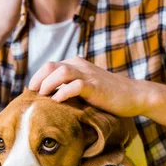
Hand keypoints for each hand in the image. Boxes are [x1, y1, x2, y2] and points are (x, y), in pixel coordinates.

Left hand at [28, 57, 152, 117]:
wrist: (134, 96)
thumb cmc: (108, 95)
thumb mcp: (86, 87)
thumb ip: (70, 87)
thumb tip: (49, 98)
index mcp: (76, 64)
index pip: (50, 65)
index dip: (38, 77)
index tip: (32, 91)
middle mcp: (81, 66)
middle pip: (51, 65)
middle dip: (38, 79)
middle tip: (32, 94)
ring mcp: (88, 75)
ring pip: (61, 71)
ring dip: (48, 83)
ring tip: (43, 96)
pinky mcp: (96, 86)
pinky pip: (75, 85)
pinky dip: (63, 92)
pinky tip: (57, 101)